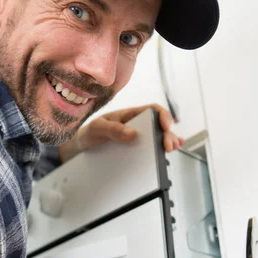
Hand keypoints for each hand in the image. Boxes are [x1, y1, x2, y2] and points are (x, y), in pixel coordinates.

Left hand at [58, 105, 184, 162]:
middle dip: (168, 133)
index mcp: (130, 114)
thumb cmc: (91, 132)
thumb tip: (132, 134)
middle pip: (159, 124)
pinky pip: (153, 144)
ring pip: (159, 135)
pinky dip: (165, 145)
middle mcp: (137, 123)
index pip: (152, 109)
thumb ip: (113, 129)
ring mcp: (138, 135)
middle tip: (168, 144)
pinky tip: (174, 147)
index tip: (166, 126)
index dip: (162, 115)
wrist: (83, 143)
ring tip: (170, 148)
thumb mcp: (98, 128)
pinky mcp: (137, 146)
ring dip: (169, 140)